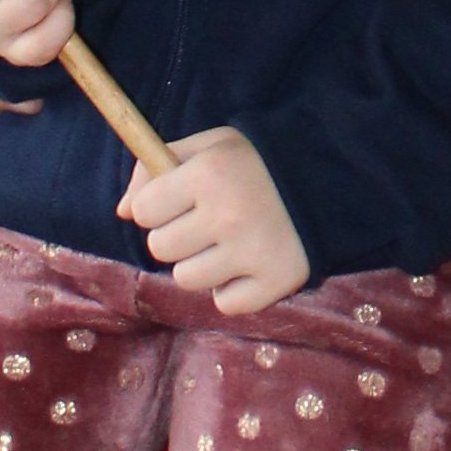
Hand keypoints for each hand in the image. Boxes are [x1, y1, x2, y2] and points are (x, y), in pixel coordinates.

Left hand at [120, 125, 309, 314]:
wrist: (329, 180)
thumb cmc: (256, 162)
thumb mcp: (209, 147)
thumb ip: (156, 167)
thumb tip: (121, 211)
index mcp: (209, 174)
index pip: (143, 211)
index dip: (157, 206)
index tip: (181, 200)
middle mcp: (228, 214)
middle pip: (161, 249)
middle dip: (177, 236)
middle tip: (207, 222)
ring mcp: (253, 252)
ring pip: (188, 280)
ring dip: (203, 265)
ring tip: (229, 242)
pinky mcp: (276, 282)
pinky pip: (225, 304)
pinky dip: (234, 289)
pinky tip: (251, 263)